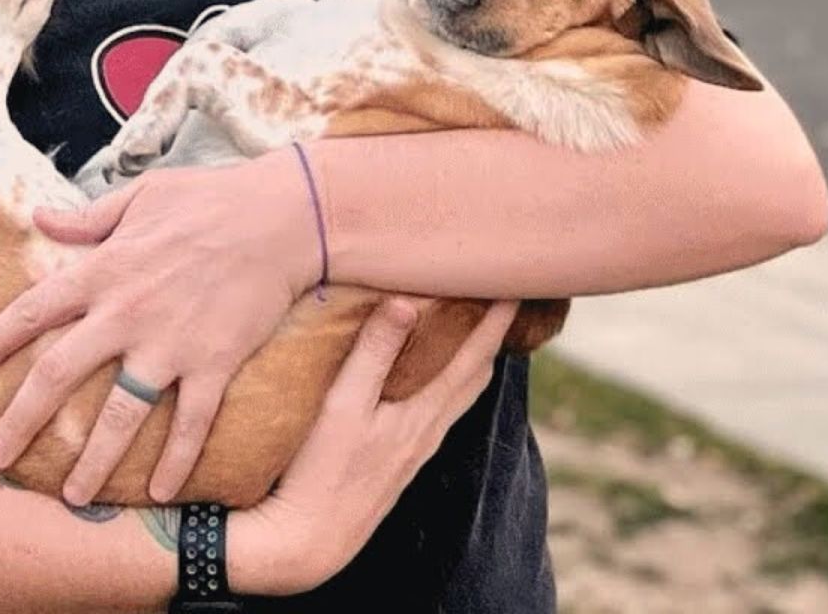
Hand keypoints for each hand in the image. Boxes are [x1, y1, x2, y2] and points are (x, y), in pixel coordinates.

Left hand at [0, 151, 324, 504]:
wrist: (285, 217)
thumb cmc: (211, 199)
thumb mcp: (141, 195)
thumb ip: (88, 219)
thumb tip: (41, 219)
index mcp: (103, 269)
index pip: (33, 311)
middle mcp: (126, 313)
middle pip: (58, 374)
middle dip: (21, 420)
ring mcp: (170, 344)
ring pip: (119, 415)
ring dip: (93, 461)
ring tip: (72, 497)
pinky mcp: (215, 364)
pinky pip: (190, 424)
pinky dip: (176, 462)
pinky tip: (161, 494)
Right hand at [227, 297, 519, 595]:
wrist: (308, 542)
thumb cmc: (320, 473)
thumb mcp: (341, 406)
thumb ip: (373, 354)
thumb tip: (407, 302)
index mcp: (423, 415)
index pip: (474, 356)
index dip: (497, 320)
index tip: (519, 286)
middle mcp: (429, 433)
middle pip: (476, 377)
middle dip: (494, 338)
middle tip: (505, 302)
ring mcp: (415, 451)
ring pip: (460, 398)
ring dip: (474, 362)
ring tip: (480, 334)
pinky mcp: (399, 463)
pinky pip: (440, 413)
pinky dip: (450, 385)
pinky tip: (436, 384)